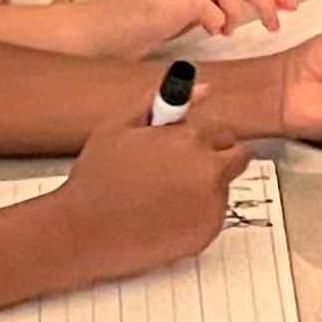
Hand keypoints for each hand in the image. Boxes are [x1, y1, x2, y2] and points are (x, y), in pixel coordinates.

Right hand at [47, 114, 242, 280]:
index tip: (188, 143)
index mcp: (190, 139)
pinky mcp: (209, 232)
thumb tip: (201, 89)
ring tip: (161, 193)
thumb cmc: (97, 179)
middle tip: (181, 168)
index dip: (202, 136)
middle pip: (237, 156)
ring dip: (204, 186)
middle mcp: (208, 170)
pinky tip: (164, 214)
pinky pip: (213, 216)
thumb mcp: (120, 126)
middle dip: (215, 157)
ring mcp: (212, 204)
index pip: (223, 128)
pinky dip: (197, 214)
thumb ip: (162, 100)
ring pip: (223, 187)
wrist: (85, 231)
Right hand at [88, 0, 296, 54]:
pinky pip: (205, 3)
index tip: (287, 3)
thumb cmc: (137, 23)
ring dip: (240, 10)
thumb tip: (245, 2)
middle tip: (277, 20)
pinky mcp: (163, 4)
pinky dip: (218, 18)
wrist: (98, 32)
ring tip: (232, 29)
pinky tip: (213, 32)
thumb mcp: (184, 7)